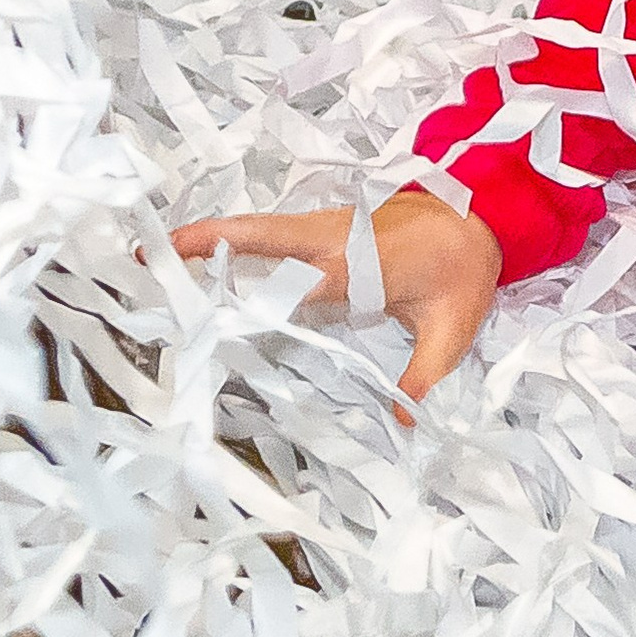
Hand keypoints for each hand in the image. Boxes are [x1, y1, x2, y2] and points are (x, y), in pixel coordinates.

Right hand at [170, 192, 502, 424]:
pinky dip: (233, 238)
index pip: (304, 283)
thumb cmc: (464, 271)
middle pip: (261, 236)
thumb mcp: (453, 329)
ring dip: (210, 238)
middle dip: (210, 242)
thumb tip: (401, 421)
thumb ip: (422, 374)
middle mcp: (333, 237)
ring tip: (155, 253)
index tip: (218, 318)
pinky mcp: (323, 225)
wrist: (482, 215)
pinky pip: (270, 231)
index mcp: (363, 263)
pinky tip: (202, 254)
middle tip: (152, 253)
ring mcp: (325, 225)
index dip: (263, 299)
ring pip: (258, 228)